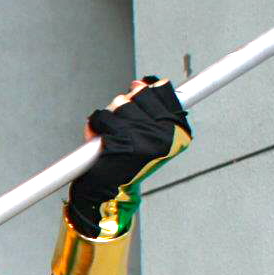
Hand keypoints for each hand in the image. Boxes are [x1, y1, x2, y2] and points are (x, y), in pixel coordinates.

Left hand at [70, 75, 191, 234]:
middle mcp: (164, 136)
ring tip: (111, 132)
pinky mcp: (119, 145)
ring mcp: (143, 140)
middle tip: (122, 121)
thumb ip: (149, 107)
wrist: (109, 191)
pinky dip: (94, 125)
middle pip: (138, 94)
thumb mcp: (148, 133)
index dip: (144, 91)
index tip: (137, 92)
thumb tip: (140, 83)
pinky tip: (98, 138)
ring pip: (118, 104)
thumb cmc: (128, 160)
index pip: (162, 90)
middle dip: (124, 104)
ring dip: (109, 115)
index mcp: (178, 131)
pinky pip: (100, 118)